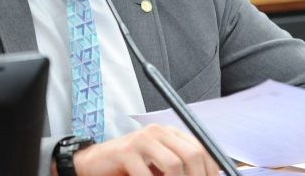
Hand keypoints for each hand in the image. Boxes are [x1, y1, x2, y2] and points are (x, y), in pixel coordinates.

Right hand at [71, 124, 219, 175]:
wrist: (94, 164)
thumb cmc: (129, 169)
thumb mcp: (159, 168)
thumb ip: (179, 170)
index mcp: (170, 133)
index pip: (202, 149)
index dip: (210, 171)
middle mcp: (158, 131)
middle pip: (191, 155)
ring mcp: (141, 139)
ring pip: (173, 165)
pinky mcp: (126, 151)